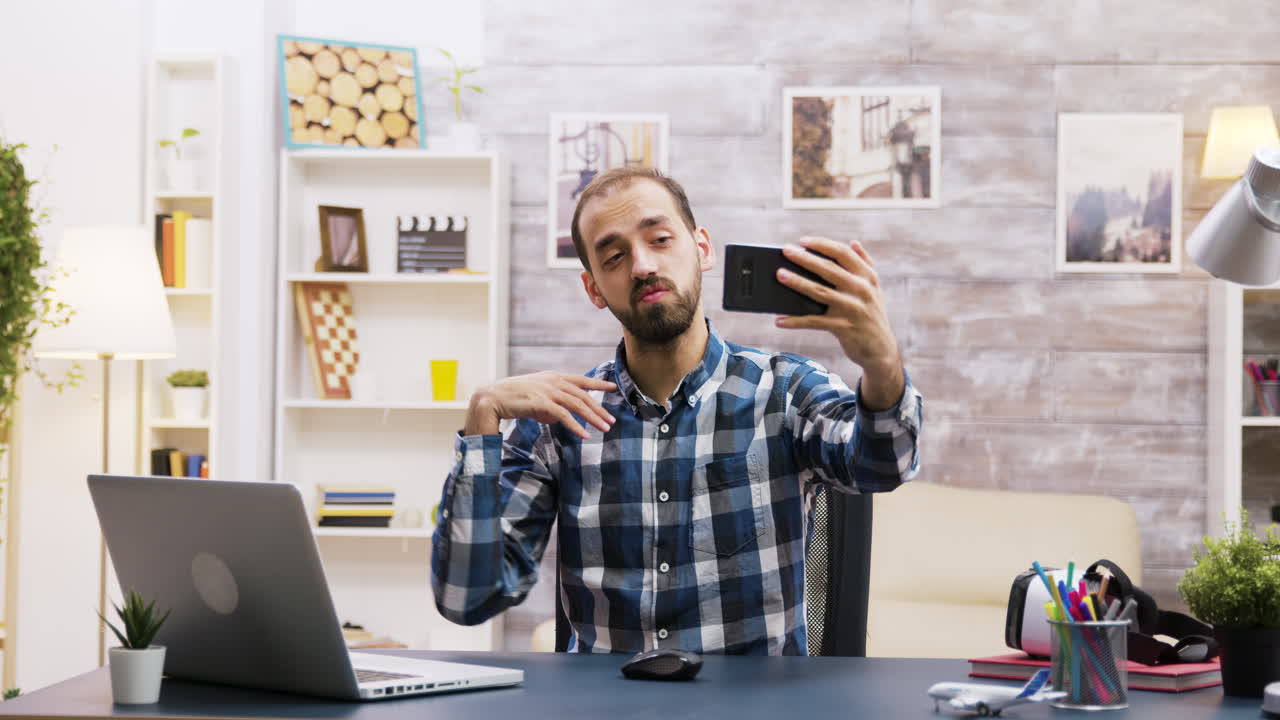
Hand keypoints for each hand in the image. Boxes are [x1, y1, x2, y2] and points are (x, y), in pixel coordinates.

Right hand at [466, 372, 616, 438]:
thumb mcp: (536, 399)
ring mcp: (547, 391)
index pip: (580, 379)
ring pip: (577, 404)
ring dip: (593, 418)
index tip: (613, 387)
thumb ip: (551, 406)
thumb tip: (563, 419)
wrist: (491, 398)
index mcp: (553, 377)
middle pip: (583, 395)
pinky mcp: (540, 403)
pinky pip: (563, 415)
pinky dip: (576, 426)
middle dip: (599, 409)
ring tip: (605, 429)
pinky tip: (584, 435)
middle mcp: (553, 381)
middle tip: (612, 421)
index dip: (598, 383)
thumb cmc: (514, 399)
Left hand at [775, 236, 904, 410]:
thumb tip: (853, 242)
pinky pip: (814, 322)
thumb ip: (866, 264)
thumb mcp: (875, 288)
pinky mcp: (842, 327)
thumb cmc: (872, 314)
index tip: (803, 240)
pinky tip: (779, 320)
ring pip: (819, 291)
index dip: (822, 244)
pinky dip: (795, 321)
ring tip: (780, 275)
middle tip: (786, 250)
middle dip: (805, 258)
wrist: (881, 349)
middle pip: (828, 268)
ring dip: (797, 282)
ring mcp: (852, 308)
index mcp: (867, 276)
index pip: (843, 253)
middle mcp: (861, 289)